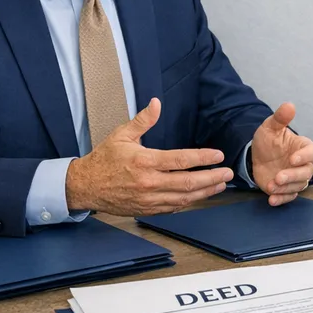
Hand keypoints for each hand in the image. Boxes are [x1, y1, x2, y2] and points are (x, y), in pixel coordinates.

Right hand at [65, 98, 232, 214]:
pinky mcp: (146, 209)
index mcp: (145, 161)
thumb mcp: (121, 135)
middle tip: (228, 172)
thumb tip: (156, 103)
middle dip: (212, 177)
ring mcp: (148, 199)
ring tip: (221, 184)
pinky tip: (200, 196)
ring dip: (205, 192)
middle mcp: (149, 182)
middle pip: (188, 182)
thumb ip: (142, 120)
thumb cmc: (104, 159)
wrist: (85, 186)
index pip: (181, 160)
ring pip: (184, 198)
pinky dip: (189, 202)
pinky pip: (173, 208)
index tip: (218, 155)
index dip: (203, 158)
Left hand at [251, 103, 312, 206]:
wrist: (256, 156)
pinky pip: (289, 196)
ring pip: (298, 186)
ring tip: (271, 186)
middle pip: (306, 173)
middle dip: (293, 176)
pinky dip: (282, 199)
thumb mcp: (270, 127)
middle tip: (279, 177)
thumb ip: (280, 118)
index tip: (293, 159)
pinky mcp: (286, 189)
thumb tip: (289, 105)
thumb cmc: (268, 140)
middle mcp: (302, 164)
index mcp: (303, 147)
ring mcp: (294, 178)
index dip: (305, 156)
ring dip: (286, 188)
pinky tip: (272, 199)